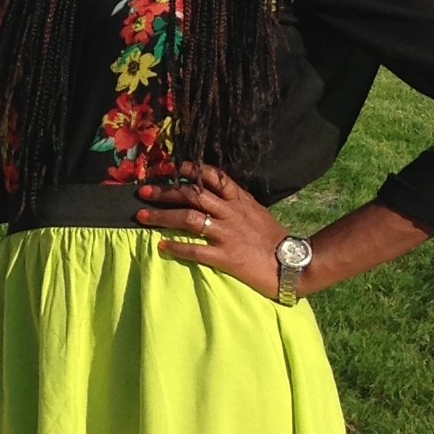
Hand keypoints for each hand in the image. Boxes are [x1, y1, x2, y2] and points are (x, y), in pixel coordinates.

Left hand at [136, 162, 287, 300]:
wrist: (293, 265)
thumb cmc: (275, 241)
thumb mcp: (257, 213)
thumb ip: (237, 204)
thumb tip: (216, 198)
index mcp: (240, 200)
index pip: (213, 177)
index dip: (190, 171)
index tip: (172, 169)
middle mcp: (231, 213)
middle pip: (193, 195)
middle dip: (165, 192)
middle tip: (144, 192)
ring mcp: (227, 234)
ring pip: (189, 218)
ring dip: (162, 216)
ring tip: (141, 216)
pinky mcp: (226, 256)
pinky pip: (196, 249)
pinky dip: (177, 247)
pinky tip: (161, 246)